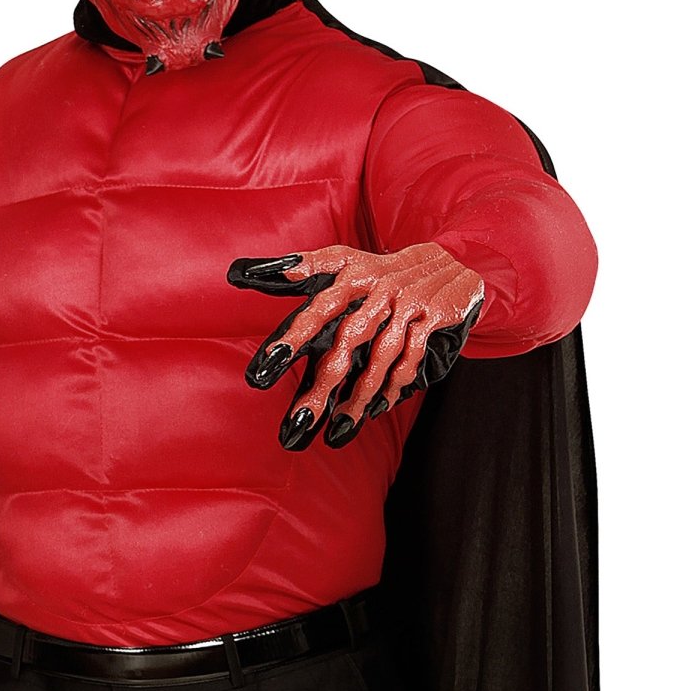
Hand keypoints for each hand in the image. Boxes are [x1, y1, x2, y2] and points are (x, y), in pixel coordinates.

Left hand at [227, 243, 483, 450]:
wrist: (453, 260)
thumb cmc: (381, 267)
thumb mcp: (341, 259)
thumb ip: (295, 268)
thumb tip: (237, 271)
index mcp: (350, 276)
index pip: (315, 310)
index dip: (290, 339)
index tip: (260, 374)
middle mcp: (377, 291)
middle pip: (346, 342)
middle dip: (322, 385)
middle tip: (296, 422)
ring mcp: (407, 306)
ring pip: (381, 359)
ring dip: (358, 397)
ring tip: (336, 431)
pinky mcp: (433, 320)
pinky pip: (411, 360)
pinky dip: (394, 387)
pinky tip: (375, 411)